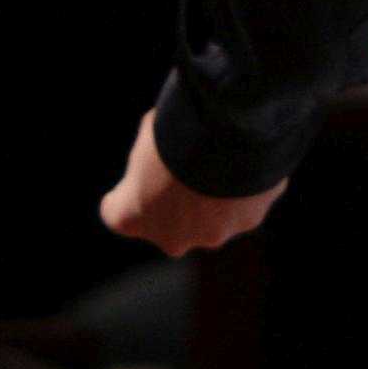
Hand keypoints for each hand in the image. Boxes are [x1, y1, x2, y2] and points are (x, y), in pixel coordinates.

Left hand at [99, 111, 287, 255]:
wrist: (230, 128)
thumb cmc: (175, 129)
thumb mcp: (149, 133)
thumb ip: (150, 155)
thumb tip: (167, 153)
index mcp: (130, 217)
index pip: (118, 213)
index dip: (127, 194)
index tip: (136, 178)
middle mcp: (170, 239)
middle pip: (171, 225)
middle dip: (178, 203)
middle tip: (188, 165)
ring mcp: (212, 234)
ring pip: (213, 218)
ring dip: (215, 197)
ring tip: (223, 157)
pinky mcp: (249, 221)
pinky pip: (245, 202)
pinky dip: (246, 186)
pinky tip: (248, 157)